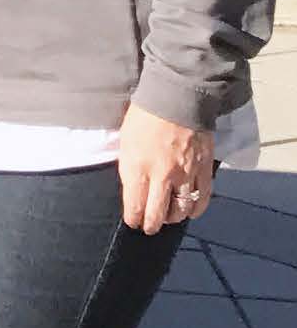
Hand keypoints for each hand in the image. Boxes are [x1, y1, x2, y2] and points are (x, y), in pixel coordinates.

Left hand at [119, 107, 218, 233]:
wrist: (176, 99)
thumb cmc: (144, 116)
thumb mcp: (125, 141)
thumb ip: (129, 166)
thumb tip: (132, 187)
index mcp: (136, 168)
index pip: (134, 204)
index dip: (134, 218)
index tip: (133, 222)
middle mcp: (160, 176)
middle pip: (157, 213)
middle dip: (151, 225)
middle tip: (149, 228)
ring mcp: (184, 175)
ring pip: (181, 209)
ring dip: (173, 218)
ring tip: (168, 218)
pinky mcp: (203, 170)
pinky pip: (202, 198)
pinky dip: (196, 209)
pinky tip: (191, 211)